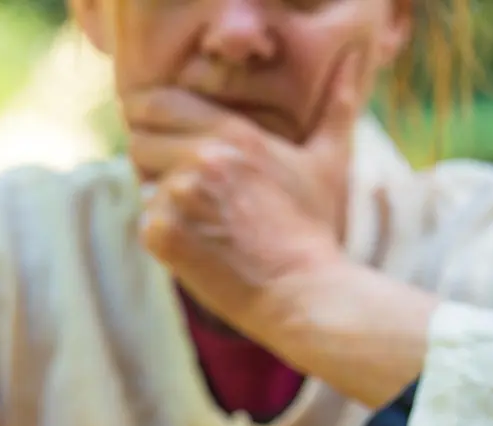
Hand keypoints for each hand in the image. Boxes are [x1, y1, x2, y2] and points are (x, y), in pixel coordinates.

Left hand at [122, 48, 365, 352]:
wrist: (304, 292)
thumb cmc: (314, 230)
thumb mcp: (327, 163)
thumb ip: (334, 110)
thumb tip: (352, 65)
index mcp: (233, 133)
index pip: (159, 102)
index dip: (155, 119)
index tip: (165, 137)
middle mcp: (201, 157)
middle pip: (140, 140)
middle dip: (155, 160)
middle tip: (188, 190)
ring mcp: (178, 196)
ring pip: (144, 185)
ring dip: (164, 201)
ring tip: (205, 225)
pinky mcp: (163, 234)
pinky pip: (145, 223)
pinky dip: (165, 237)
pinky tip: (201, 249)